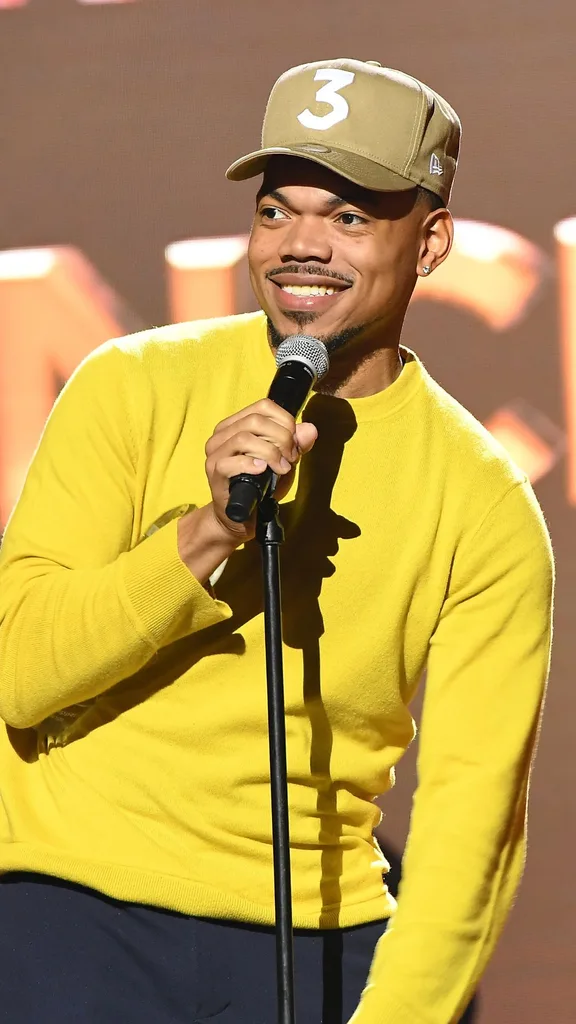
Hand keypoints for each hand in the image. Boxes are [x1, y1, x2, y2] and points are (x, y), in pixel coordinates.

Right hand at [205, 398, 317, 543]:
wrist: (241, 518)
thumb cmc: (260, 487)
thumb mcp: (284, 462)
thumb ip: (297, 445)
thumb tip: (309, 429)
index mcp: (236, 425)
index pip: (263, 406)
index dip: (285, 421)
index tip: (295, 444)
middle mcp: (222, 435)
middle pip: (255, 420)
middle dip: (281, 438)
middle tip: (291, 459)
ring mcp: (215, 453)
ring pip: (244, 438)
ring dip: (270, 453)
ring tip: (281, 469)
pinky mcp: (214, 473)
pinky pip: (232, 462)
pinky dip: (252, 465)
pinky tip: (263, 472)